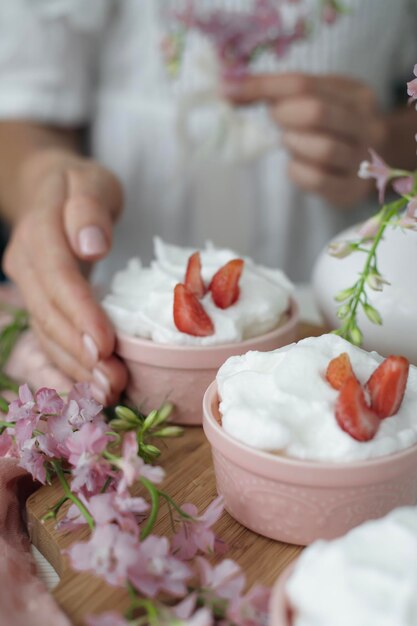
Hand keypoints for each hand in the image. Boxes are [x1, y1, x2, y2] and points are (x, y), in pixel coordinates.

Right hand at [3, 151, 126, 403]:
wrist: (49, 189)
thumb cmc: (79, 186)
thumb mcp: (92, 182)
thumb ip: (89, 209)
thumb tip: (91, 245)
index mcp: (39, 231)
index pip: (58, 277)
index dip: (80, 313)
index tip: (106, 343)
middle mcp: (26, 264)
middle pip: (49, 313)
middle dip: (79, 352)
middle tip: (112, 381)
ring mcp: (28, 285)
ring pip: (46, 332)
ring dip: (75, 367)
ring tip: (107, 392)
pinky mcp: (37, 301)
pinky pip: (47, 337)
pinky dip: (66, 366)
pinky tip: (87, 390)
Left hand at [224, 73, 387, 207]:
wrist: (374, 162)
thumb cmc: (332, 126)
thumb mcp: (317, 98)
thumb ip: (279, 91)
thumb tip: (229, 88)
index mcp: (356, 95)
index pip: (304, 83)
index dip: (262, 86)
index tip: (229, 90)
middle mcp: (366, 126)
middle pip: (317, 112)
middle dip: (283, 115)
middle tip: (274, 118)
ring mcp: (361, 160)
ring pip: (322, 149)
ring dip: (294, 144)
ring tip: (289, 141)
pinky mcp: (349, 190)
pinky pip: (317, 180)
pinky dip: (297, 172)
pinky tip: (296, 165)